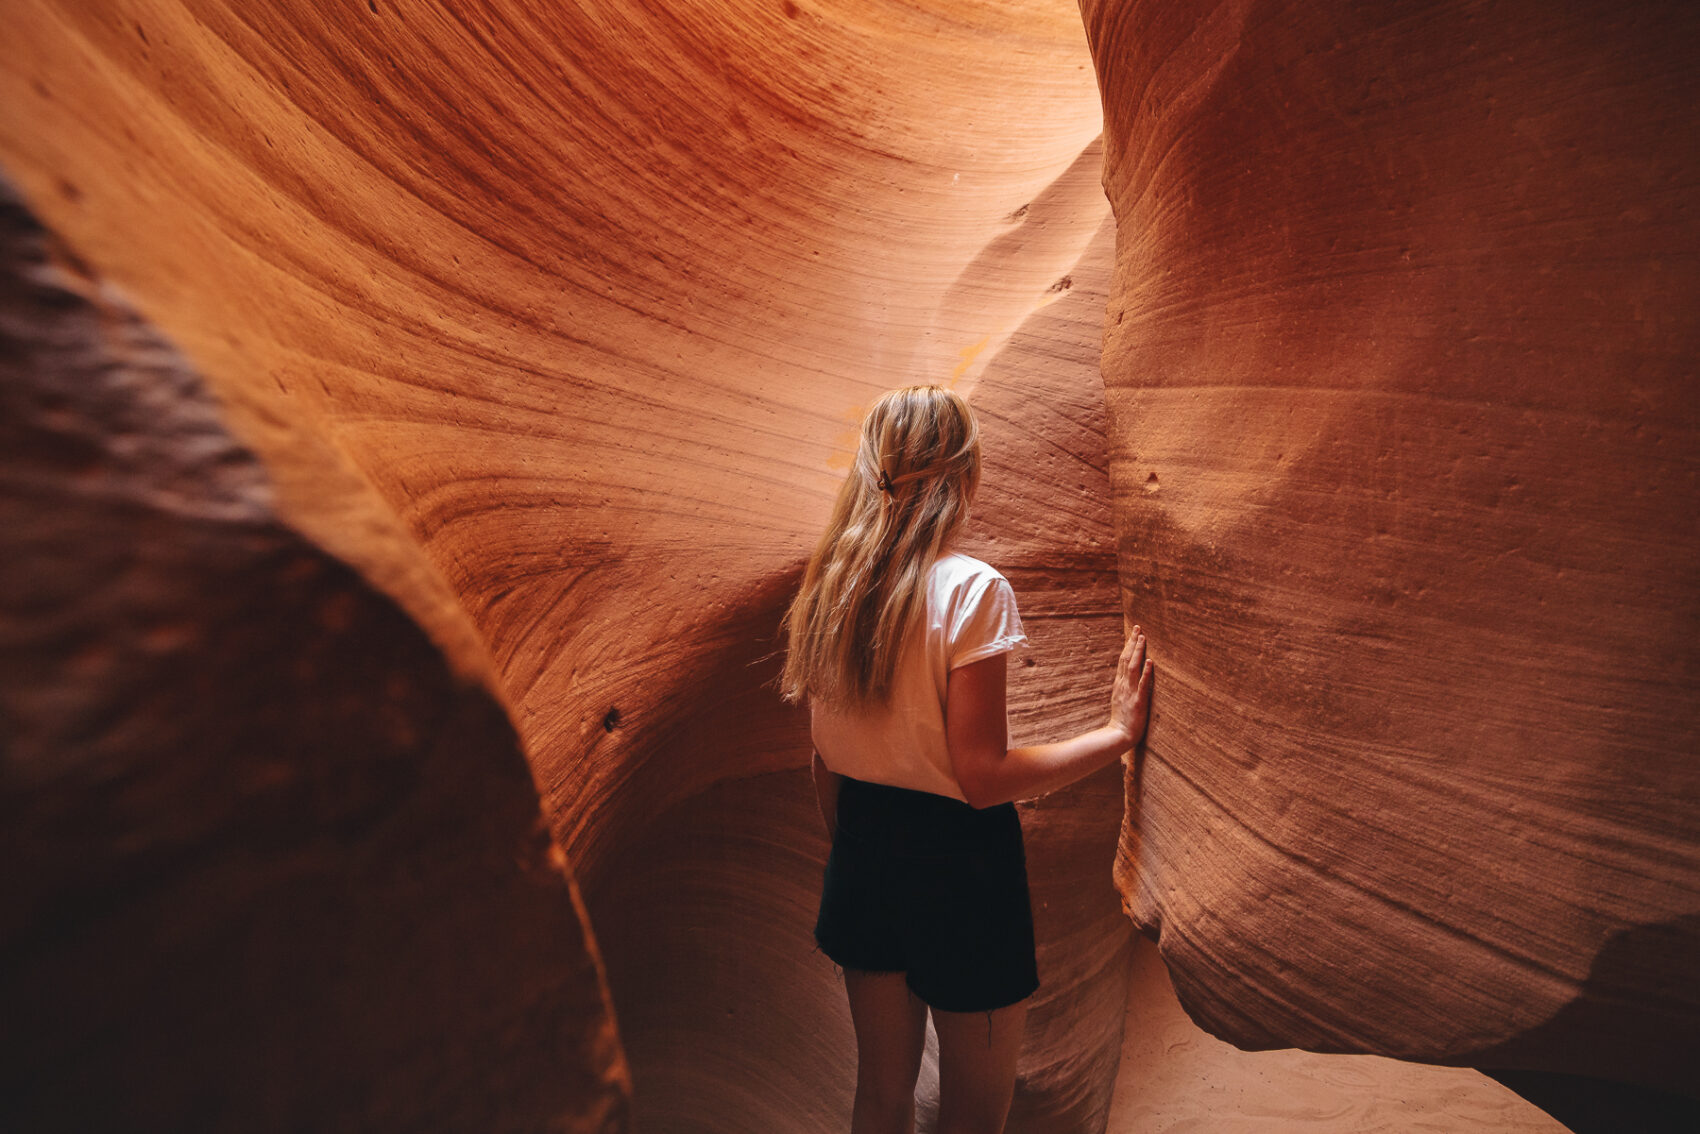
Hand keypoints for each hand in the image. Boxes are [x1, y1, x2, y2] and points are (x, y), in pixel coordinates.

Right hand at [1108, 626, 1153, 751]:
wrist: (1118, 735)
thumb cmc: (1122, 719)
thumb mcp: (1120, 698)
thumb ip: (1123, 686)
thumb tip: (1127, 674)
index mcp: (1119, 683)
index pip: (1123, 659)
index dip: (1129, 645)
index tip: (1134, 633)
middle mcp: (1123, 684)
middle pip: (1126, 659)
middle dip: (1133, 642)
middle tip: (1138, 628)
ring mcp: (1130, 692)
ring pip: (1133, 667)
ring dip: (1138, 652)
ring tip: (1143, 638)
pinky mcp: (1138, 702)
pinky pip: (1142, 684)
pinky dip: (1146, 672)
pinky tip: (1150, 662)